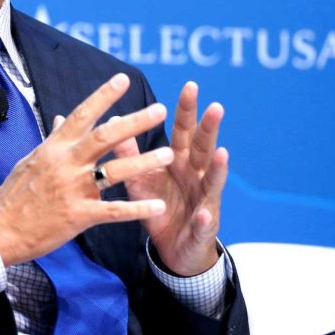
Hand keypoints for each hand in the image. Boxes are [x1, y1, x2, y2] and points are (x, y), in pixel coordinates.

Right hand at [0, 73, 172, 266]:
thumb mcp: (30, 160)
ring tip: (169, 154)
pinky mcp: (78, 216)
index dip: (103, 96)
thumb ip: (52, 139)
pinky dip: (137, 208)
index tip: (122, 78)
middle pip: (105, 136)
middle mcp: (65, 163)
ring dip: (144, 162)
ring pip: (115, 171)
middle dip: (134, 122)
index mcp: (54, 147)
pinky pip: (114, 211)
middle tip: (159, 110)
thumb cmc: (14, 195)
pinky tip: (158, 206)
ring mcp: (73, 189)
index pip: (81, 114)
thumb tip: (62, 117)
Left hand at [116, 82, 227, 276]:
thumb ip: (130, 153)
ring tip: (221, 152)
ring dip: (217, 168)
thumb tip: (113, 121)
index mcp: (180, 162)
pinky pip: (203, 223)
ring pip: (212, 181)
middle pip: (204, 148)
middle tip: (215, 106)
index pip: (184, 131)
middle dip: (210, 128)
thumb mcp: (141, 179)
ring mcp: (204, 201)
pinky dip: (204, 218)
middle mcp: (195, 176)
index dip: (187, 110)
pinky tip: (205, 213)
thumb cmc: (159, 207)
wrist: (174, 250)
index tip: (190, 85)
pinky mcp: (202, 229)